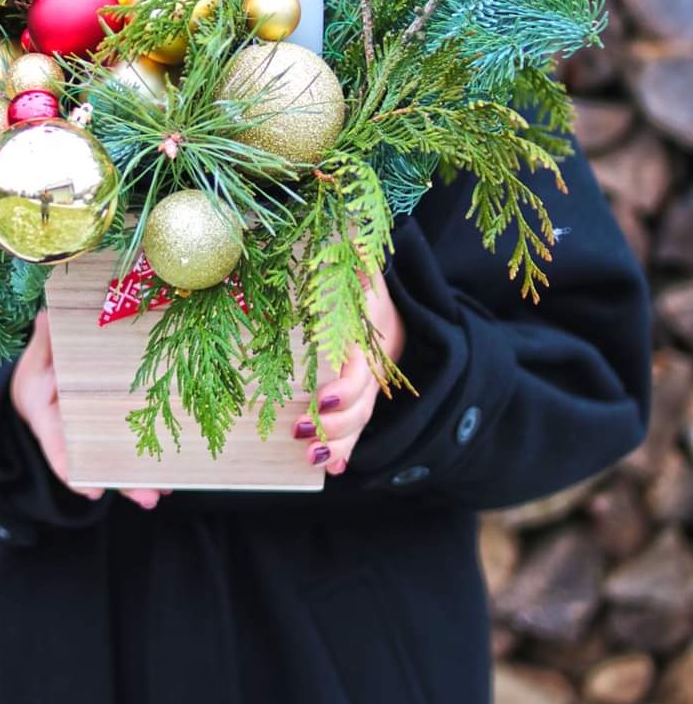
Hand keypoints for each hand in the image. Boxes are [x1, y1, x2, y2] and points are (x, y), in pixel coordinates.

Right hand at [10, 310, 168, 510]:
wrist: (47, 373)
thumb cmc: (41, 363)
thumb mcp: (39, 352)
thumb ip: (46, 338)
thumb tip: (49, 315)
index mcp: (45, 416)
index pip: (56, 445)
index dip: (71, 467)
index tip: (90, 489)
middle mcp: (70, 433)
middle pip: (95, 462)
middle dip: (121, 482)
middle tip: (149, 497)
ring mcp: (92, 435)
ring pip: (116, 461)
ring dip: (139, 479)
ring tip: (164, 492)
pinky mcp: (111, 430)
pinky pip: (128, 446)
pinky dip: (147, 459)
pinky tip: (170, 473)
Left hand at [294, 267, 405, 476]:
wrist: (400, 305)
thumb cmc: (363, 285)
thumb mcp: (363, 270)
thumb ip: (359, 257)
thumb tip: (353, 236)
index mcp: (371, 338)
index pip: (361, 373)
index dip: (345, 390)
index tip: (323, 400)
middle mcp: (376, 366)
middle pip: (362, 406)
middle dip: (336, 425)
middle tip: (302, 430)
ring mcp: (373, 385)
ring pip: (362, 421)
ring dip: (340, 441)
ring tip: (314, 456)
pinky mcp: (365, 396)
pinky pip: (360, 427)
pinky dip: (348, 448)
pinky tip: (333, 467)